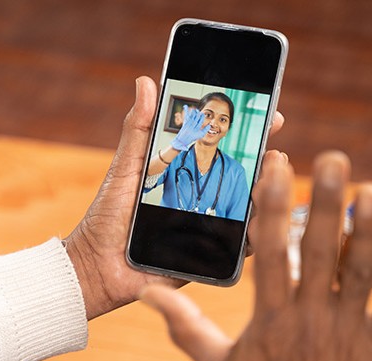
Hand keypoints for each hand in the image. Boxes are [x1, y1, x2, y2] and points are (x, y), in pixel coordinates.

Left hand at [64, 77, 283, 319]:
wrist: (97, 266)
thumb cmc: (108, 216)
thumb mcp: (126, 167)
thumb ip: (139, 128)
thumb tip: (146, 82)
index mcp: (187, 172)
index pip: (227, 146)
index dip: (252, 130)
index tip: (271, 113)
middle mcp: (204, 197)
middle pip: (247, 176)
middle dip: (268, 163)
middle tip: (274, 154)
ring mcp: (210, 227)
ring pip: (250, 210)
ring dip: (267, 196)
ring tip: (269, 182)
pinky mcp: (209, 257)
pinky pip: (239, 248)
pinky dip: (254, 237)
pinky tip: (261, 223)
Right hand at [140, 151, 371, 360]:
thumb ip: (186, 327)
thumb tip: (147, 294)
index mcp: (271, 319)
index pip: (269, 254)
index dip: (272, 207)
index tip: (277, 167)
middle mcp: (312, 320)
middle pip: (321, 252)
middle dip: (327, 203)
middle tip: (334, 159)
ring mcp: (351, 333)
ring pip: (364, 273)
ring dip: (370, 229)